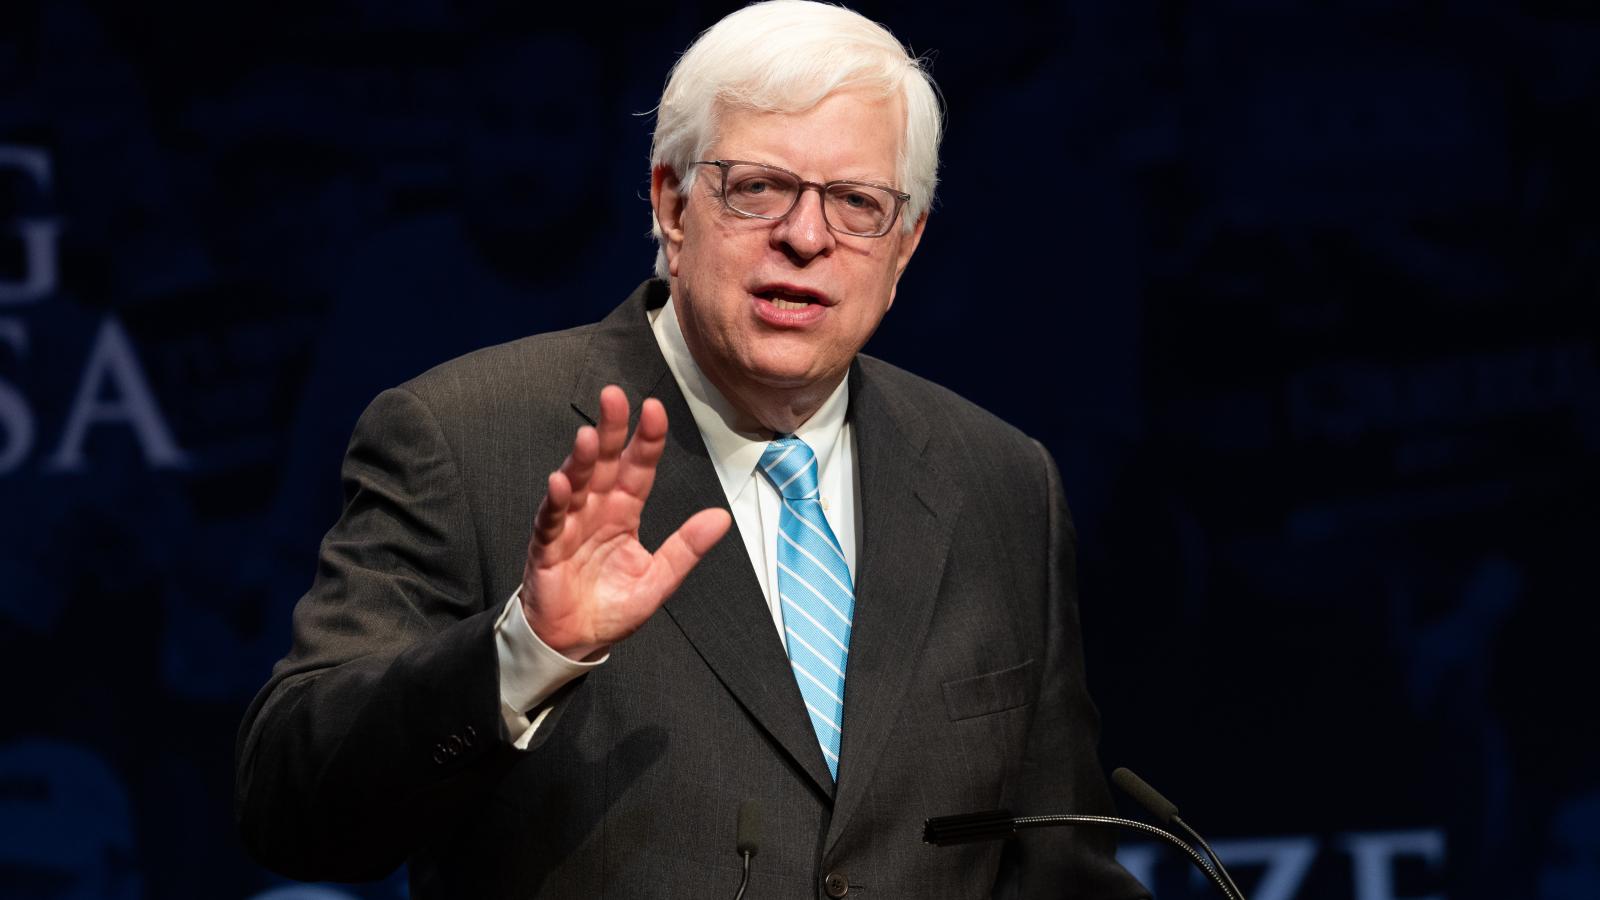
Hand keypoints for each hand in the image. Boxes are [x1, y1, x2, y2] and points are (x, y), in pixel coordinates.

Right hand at [521, 385, 731, 659]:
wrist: (575, 641)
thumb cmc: (612, 607)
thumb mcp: (659, 579)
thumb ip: (686, 547)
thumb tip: (722, 517)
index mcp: (624, 513)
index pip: (637, 469)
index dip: (646, 440)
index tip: (654, 409)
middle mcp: (596, 511)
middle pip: (603, 463)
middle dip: (609, 430)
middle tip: (614, 396)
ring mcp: (570, 526)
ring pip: (576, 484)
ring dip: (579, 460)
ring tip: (587, 436)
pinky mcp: (547, 547)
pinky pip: (552, 520)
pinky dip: (556, 502)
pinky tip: (561, 484)